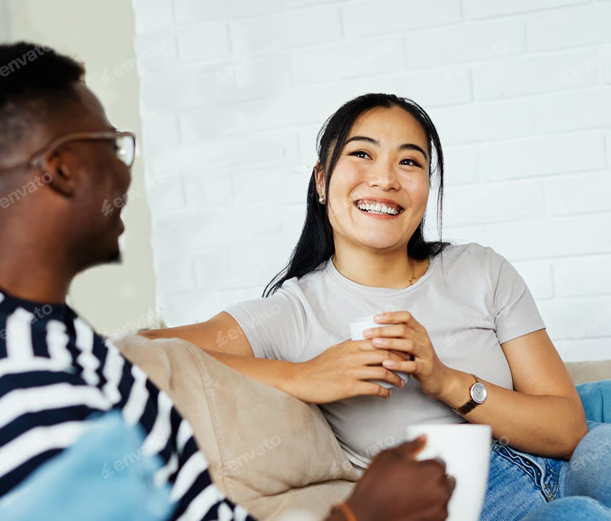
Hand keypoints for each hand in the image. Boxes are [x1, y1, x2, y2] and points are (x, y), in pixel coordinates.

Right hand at [292, 339, 410, 403]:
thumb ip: (352, 346)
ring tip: (402, 383)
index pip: (380, 341)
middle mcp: (353, 356)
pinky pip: (374, 388)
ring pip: (383, 371)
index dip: (396, 346)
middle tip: (409, 366)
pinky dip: (384, 392)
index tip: (405, 351)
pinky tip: (387, 394)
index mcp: (351, 345)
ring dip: (396, 378)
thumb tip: (366, 343)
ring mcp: (352, 371)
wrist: (302, 380)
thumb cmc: (319, 366)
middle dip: (401, 360)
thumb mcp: (336, 350)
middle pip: (386, 354)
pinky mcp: (349, 387)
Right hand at [342, 436, 454, 520]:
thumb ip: (410, 446)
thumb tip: (421, 440)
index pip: (439, 460)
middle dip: (431, 476)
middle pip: (444, 477)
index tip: (416, 464)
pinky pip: (436, 509)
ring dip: (431, 491)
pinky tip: (412, 502)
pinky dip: (428, 505)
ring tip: (410, 491)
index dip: (425, 461)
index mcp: (433, 471)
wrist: (368, 513)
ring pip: (441, 494)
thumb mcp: (389, 456)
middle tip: (412, 477)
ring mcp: (439, 509)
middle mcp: (441, 491)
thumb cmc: (377, 489)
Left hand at [363, 311, 450, 398]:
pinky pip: (412, 365)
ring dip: (390, 343)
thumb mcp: (411, 345)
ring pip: (408, 345)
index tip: (375, 318)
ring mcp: (426, 354)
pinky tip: (386, 364)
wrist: (441, 379)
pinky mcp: (426, 369)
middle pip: (403, 330)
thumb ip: (398, 336)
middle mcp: (423, 340)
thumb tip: (374, 329)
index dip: (391, 316)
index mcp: (419, 331)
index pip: (406, 317)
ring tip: (374, 343)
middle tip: (367, 333)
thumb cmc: (420, 360)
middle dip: (384, 330)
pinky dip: (398, 364)